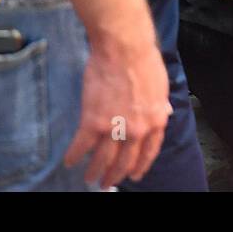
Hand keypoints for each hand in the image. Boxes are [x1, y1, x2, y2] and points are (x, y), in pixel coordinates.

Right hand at [63, 33, 171, 188]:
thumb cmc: (144, 60)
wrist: (124, 48)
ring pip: (103, 158)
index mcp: (156, 122)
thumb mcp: (161, 87)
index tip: (134, 175)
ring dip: (95, 171)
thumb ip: (160, 105)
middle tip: (107, 182)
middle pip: (125, 160)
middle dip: (115, 174)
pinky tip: (69, 161)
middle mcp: (137, 130)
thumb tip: (163, 113)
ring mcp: (114, 128)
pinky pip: (82, 145)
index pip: (149, 152)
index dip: (140, 166)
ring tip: (89, 178)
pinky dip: (74, 155)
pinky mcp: (92, 121)